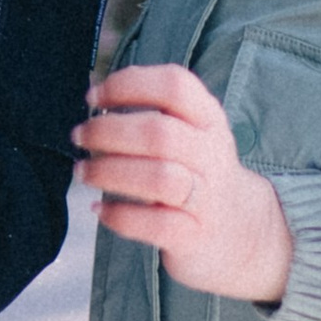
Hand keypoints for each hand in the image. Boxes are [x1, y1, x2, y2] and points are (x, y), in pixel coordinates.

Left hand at [74, 63, 295, 305]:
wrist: (242, 232)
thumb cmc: (196, 172)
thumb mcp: (190, 133)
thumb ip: (153, 111)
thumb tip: (93, 95)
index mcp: (208, 119)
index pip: (175, 86)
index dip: (128, 85)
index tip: (93, 97)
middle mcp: (212, 154)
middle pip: (160, 133)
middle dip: (108, 132)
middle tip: (79, 136)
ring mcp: (207, 198)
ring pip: (159, 178)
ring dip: (109, 172)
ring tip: (83, 172)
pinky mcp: (196, 236)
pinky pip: (157, 225)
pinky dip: (121, 216)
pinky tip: (99, 209)